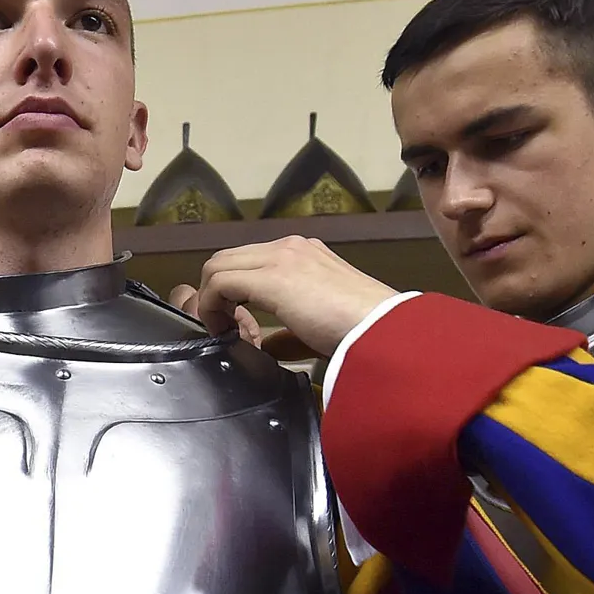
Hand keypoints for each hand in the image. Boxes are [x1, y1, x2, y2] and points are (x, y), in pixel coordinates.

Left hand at [174, 237, 399, 358]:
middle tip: (223, 326)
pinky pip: (220, 284)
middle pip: (227, 259)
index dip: (233, 292)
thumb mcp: (319, 325)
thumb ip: (288, 333)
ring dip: (211, 299)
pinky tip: (223, 331)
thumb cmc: (361, 331)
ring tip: (223, 330)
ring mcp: (280, 256)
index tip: (240, 325)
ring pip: (218, 266)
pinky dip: (211, 307)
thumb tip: (267, 346)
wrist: (382, 329)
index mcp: (304, 254)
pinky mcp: (271, 276)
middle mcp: (290, 247)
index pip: (249, 261)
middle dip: (215, 292)